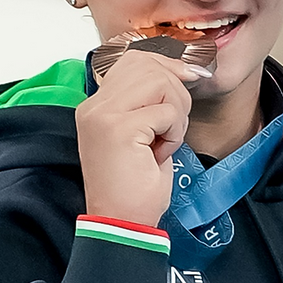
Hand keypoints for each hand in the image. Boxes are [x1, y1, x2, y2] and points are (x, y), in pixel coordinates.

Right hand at [75, 50, 198, 225]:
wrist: (121, 222)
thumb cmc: (134, 185)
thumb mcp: (141, 133)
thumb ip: (148, 101)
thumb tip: (184, 69)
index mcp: (96, 105)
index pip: (134, 60)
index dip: (167, 64)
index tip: (188, 79)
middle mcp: (94, 106)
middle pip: (150, 66)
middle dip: (176, 92)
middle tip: (172, 126)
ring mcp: (103, 116)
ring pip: (160, 83)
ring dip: (177, 112)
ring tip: (165, 140)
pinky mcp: (119, 129)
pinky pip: (166, 112)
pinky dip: (175, 133)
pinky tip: (161, 153)